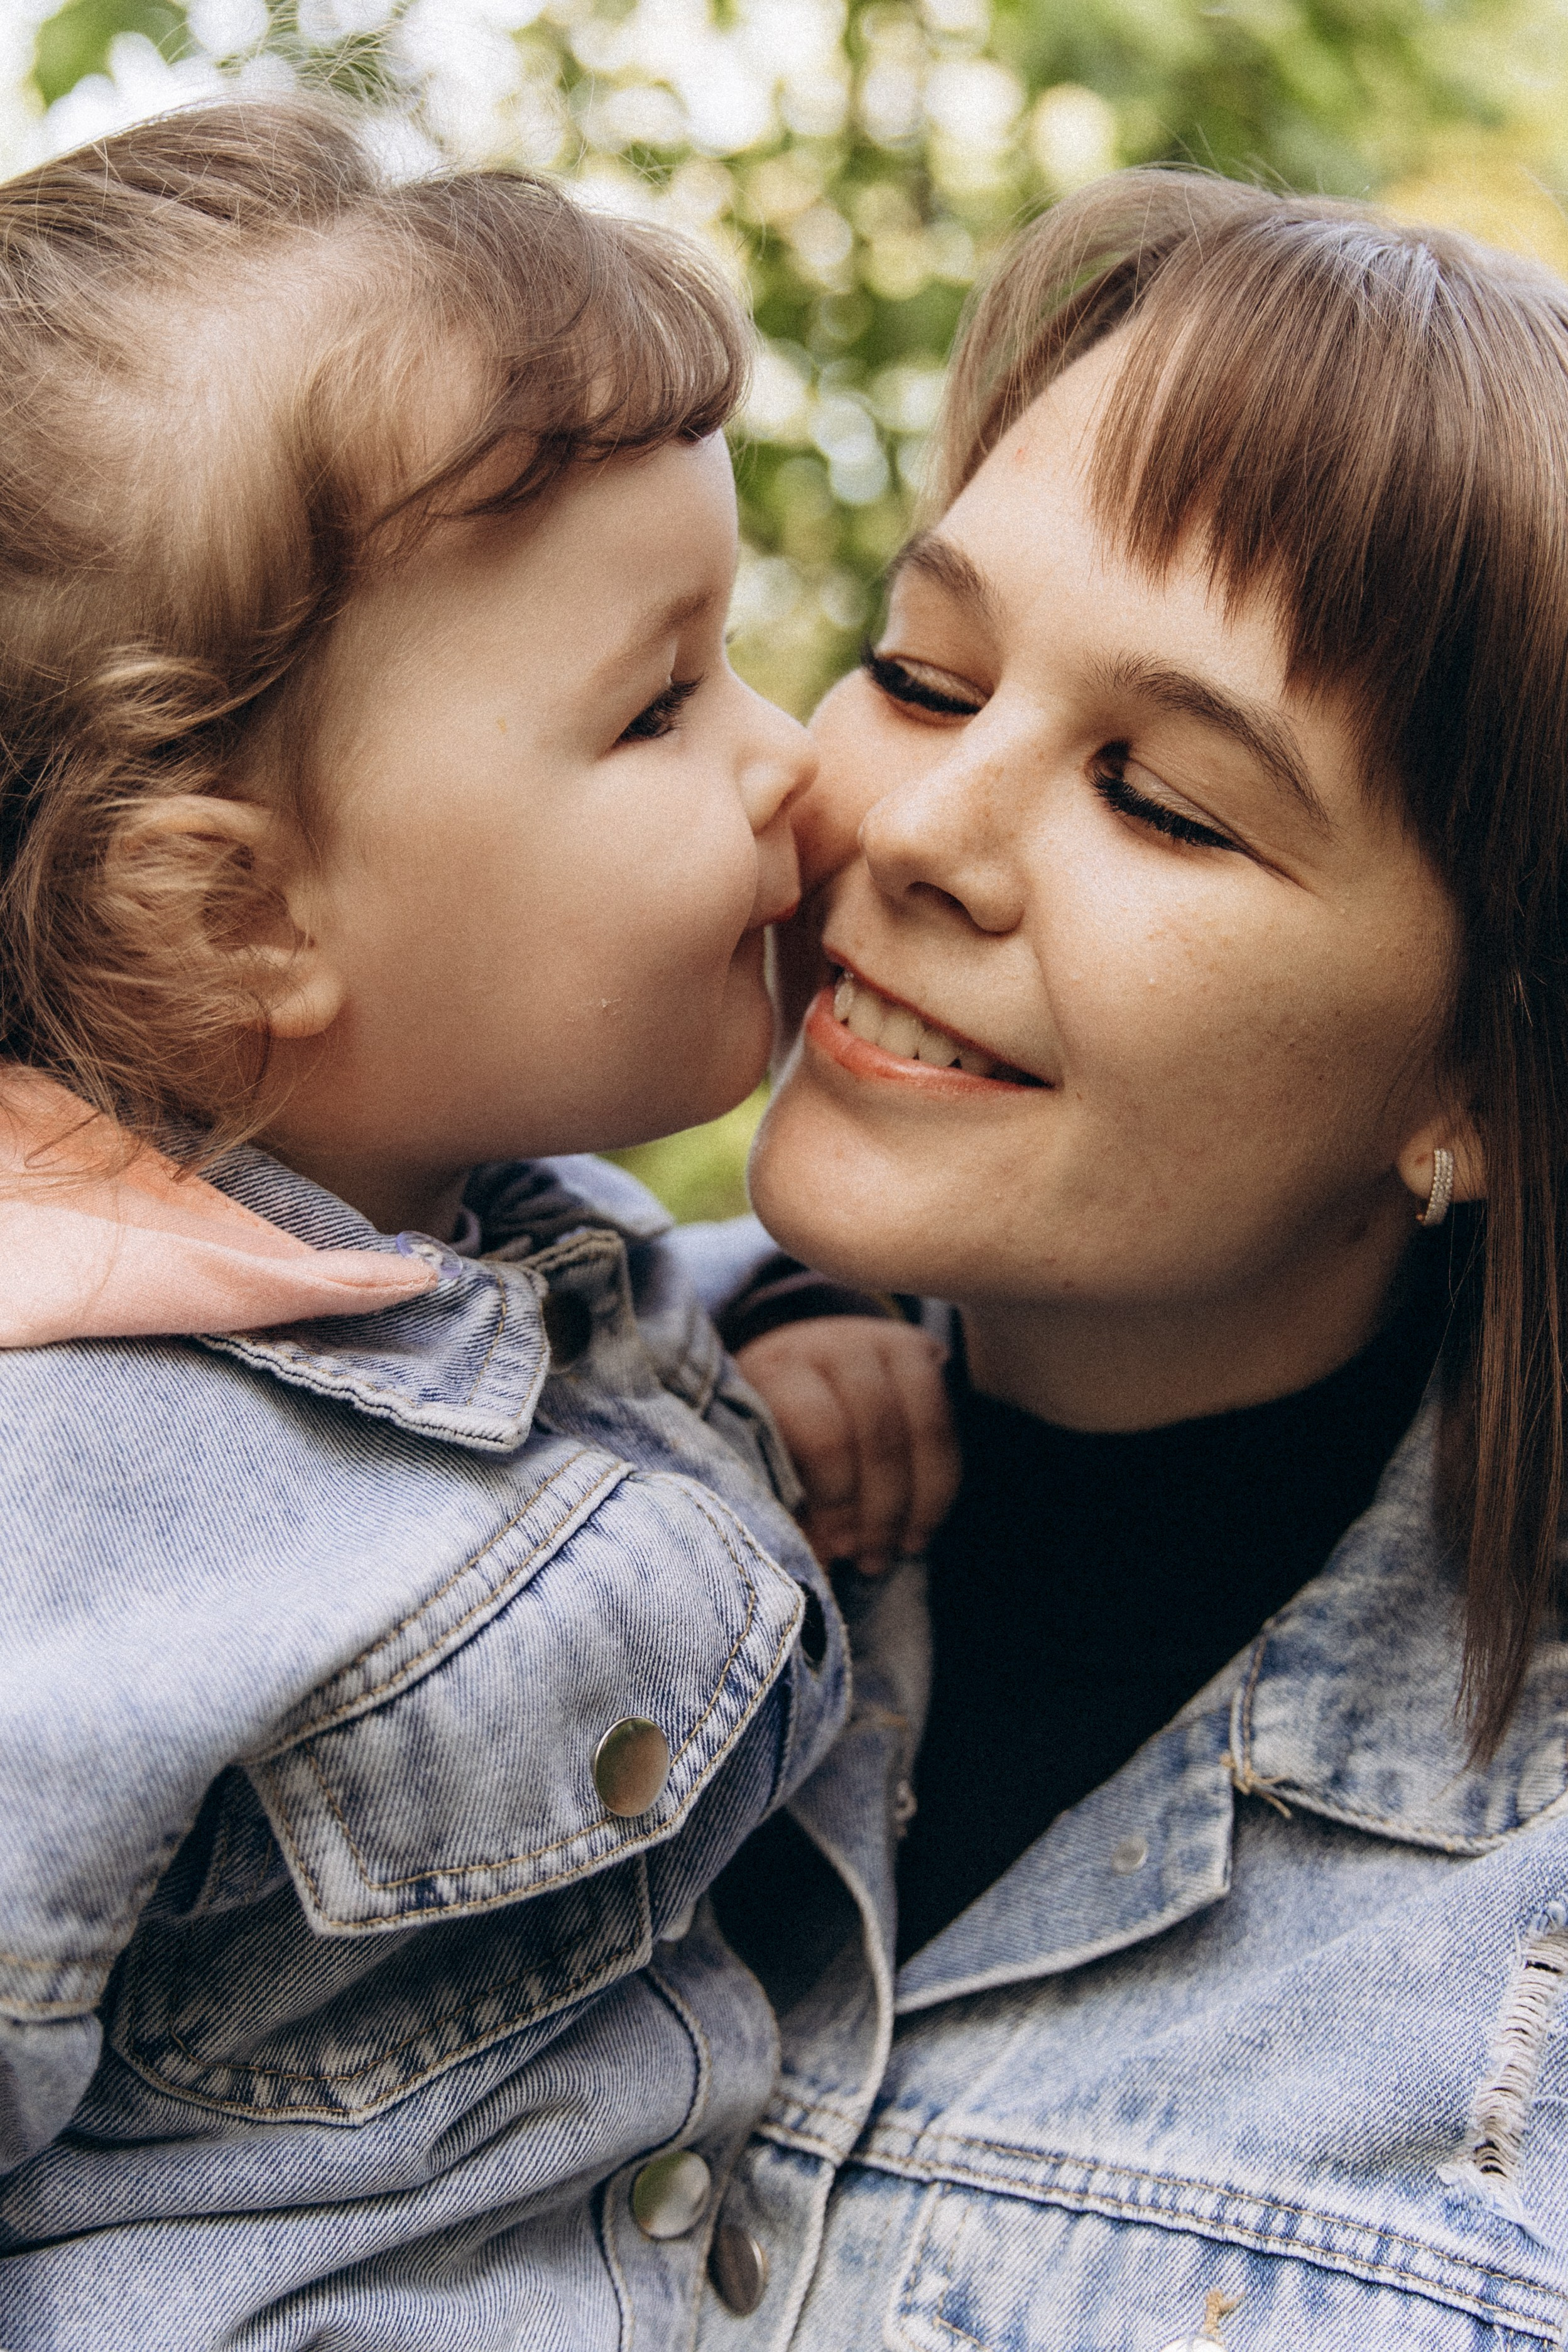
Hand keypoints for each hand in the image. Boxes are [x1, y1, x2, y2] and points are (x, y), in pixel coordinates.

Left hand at [736, 1315, 960, 1574]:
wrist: (798, 1354)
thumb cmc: (770, 1423)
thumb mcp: (758, 1454)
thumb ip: (781, 1501)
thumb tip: (811, 1567)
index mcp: (779, 1371)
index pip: (825, 1436)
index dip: (837, 1501)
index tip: (832, 1549)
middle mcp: (832, 1347)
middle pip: (880, 1436)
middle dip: (879, 1513)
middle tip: (868, 1560)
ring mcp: (881, 1342)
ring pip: (923, 1431)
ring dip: (914, 1505)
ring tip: (897, 1551)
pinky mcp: (919, 1351)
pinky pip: (944, 1428)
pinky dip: (938, 1487)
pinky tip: (921, 1527)